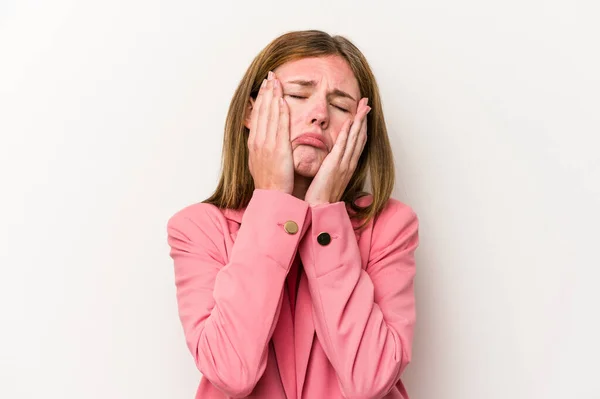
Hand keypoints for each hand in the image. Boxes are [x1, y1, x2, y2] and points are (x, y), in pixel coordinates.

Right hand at [248, 71, 293, 194]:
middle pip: (262, 111)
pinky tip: (282, 100)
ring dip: (272, 96)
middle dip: (266, 92)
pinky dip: (280, 111)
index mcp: (254, 143)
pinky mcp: (278, 148)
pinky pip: (279, 125)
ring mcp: (267, 144)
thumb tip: (263, 137)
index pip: (258, 115)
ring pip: (269, 114)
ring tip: (275, 81)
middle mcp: (258, 141)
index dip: (261, 99)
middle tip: (270, 76)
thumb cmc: (270, 181)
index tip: (265, 86)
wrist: (272, 195)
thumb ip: (262, 147)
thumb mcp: (260, 161)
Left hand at [304, 98, 370, 205]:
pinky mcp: (335, 165)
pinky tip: (351, 121)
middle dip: (363, 119)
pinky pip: (343, 145)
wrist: (320, 209)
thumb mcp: (330, 180)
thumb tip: (331, 163)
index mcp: (348, 166)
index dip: (361, 127)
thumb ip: (332, 170)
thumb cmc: (322, 198)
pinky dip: (348, 132)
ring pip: (355, 138)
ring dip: (359, 121)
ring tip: (363, 106)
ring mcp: (344, 164)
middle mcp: (349, 164)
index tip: (362, 114)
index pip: (357, 143)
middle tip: (366, 103)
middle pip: (360, 137)